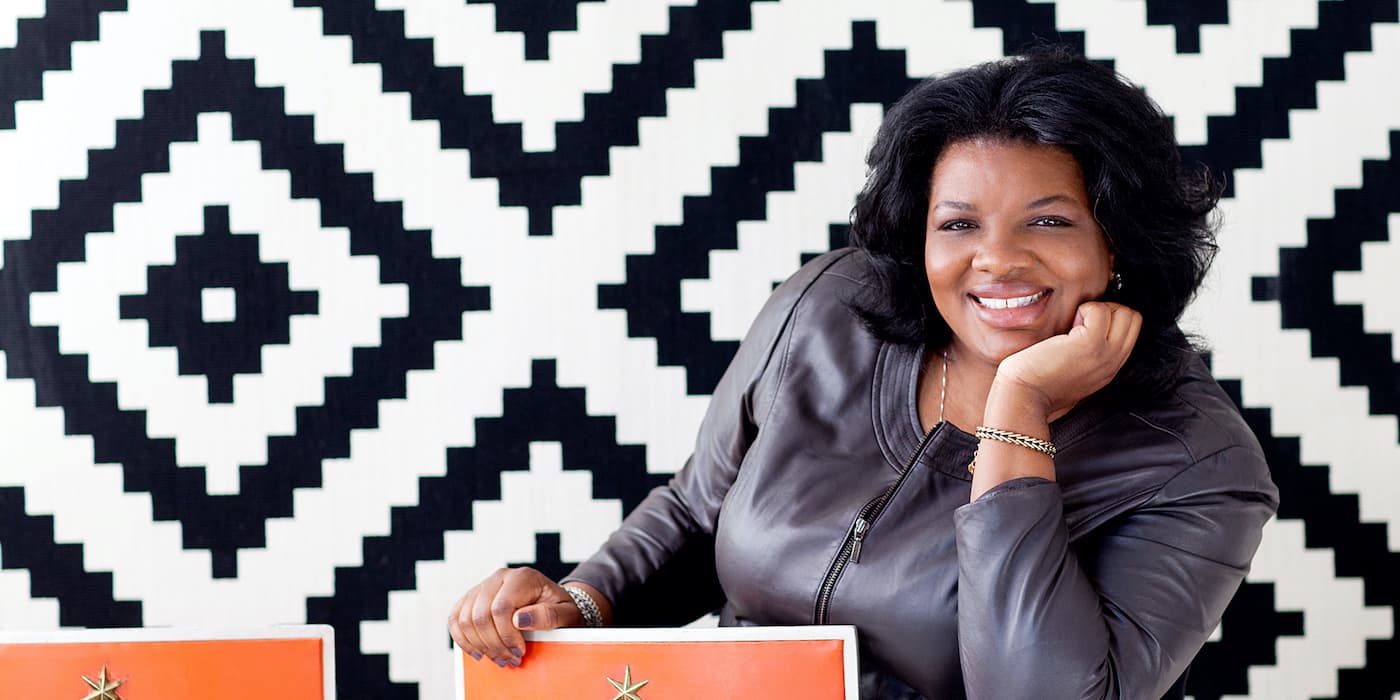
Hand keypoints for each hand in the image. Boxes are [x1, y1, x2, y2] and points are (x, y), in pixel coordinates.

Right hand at [447, 567, 586, 666]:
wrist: (553, 603)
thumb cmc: (560, 608)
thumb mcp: (566, 613)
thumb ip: (548, 615)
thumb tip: (519, 620)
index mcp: (522, 577)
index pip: (501, 608)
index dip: (506, 636)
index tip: (520, 651)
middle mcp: (499, 577)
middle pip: (480, 615)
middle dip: (494, 644)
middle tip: (510, 660)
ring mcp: (483, 586)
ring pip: (465, 619)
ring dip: (479, 645)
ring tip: (498, 658)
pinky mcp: (472, 598)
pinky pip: (455, 618)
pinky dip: (462, 639)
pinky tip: (478, 652)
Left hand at [993, 301, 1141, 419]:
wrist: (1022, 398)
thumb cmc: (1036, 384)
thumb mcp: (1073, 372)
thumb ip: (1087, 354)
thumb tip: (1081, 327)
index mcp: (1109, 368)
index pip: (1130, 330)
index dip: (1110, 318)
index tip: (1085, 325)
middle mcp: (1112, 362)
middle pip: (1133, 318)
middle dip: (1108, 310)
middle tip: (1081, 322)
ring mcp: (1104, 354)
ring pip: (1124, 313)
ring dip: (1097, 309)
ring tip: (1074, 325)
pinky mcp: (1089, 345)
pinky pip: (1100, 310)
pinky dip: (1084, 309)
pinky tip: (1068, 326)